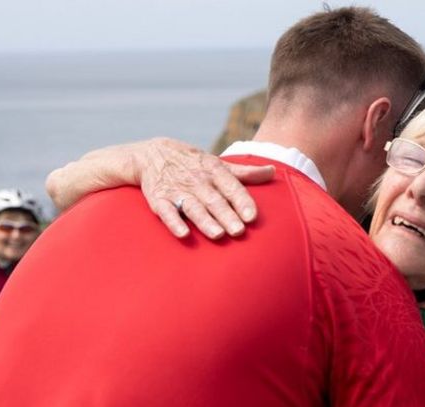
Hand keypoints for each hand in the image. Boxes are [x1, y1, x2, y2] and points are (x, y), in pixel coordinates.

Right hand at [46, 138, 273, 239]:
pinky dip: (174, 222)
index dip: (242, 201)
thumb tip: (273, 171)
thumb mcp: (217, 164)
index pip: (231, 186)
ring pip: (193, 207)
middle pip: (214, 200)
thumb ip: (244, 173)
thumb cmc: (192, 164)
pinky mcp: (158, 199)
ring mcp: (177, 190)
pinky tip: (183, 234)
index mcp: (213, 171)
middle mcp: (197, 180)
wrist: (150, 154)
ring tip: (218, 235)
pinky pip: (166, 212)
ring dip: (205, 221)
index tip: (252, 216)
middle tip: (239, 231)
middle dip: (227, 215)